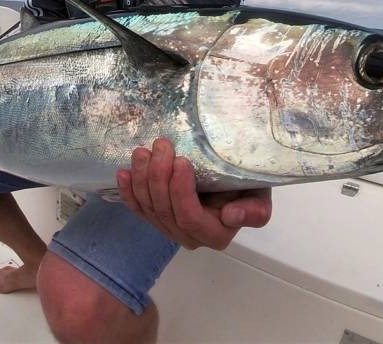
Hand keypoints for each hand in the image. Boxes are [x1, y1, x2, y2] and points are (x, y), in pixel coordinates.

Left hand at [116, 138, 271, 249]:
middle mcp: (189, 237)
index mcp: (215, 234)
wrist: (236, 182)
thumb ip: (254, 211)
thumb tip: (230, 216)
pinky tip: (122, 172)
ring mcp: (170, 228)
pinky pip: (137, 208)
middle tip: (161, 146)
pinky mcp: (156, 217)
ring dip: (141, 178)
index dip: (180, 191)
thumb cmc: (249, 186)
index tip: (181, 161)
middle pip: (164, 210)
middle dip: (158, 176)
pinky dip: (127, 191)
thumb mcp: (260, 195)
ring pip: (148, 207)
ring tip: (142, 152)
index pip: (189, 217)